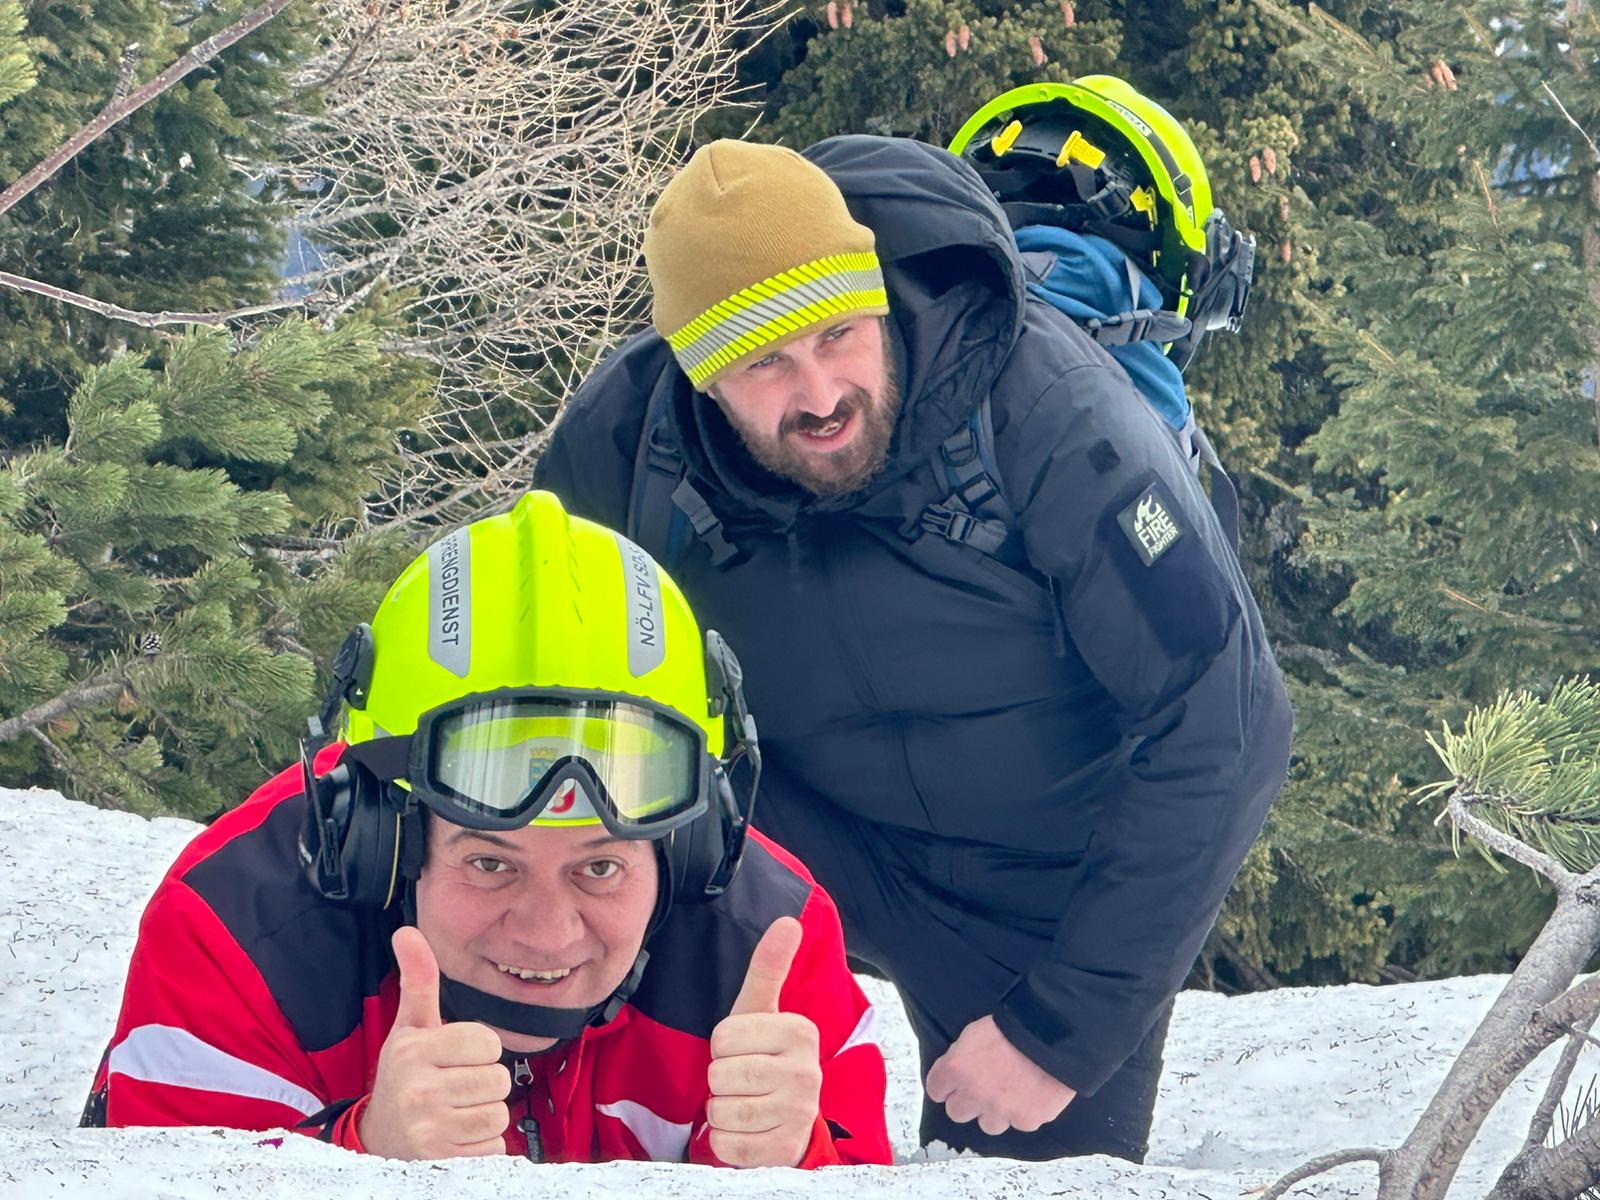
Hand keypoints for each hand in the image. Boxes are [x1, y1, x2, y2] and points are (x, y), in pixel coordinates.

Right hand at [357, 926, 510, 1159]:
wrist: (379, 1139)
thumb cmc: (404, 1075)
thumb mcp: (409, 1028)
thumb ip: (418, 981)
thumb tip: (407, 931)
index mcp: (413, 1051)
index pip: (487, 1043)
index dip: (480, 1051)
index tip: (456, 1058)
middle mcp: (418, 1090)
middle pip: (498, 1079)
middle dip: (483, 1084)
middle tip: (454, 1088)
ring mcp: (428, 1129)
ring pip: (498, 1114)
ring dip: (484, 1116)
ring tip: (454, 1113)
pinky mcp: (441, 1162)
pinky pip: (494, 1149)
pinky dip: (482, 1147)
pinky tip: (454, 1139)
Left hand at [706, 916, 822, 1167]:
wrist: (785, 1120)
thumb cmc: (764, 1056)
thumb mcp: (761, 1012)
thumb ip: (769, 967)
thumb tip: (788, 920)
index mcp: (801, 1032)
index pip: (724, 1037)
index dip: (721, 1045)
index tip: (743, 1049)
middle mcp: (808, 1073)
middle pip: (721, 1073)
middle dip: (720, 1078)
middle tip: (742, 1078)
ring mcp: (799, 1114)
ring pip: (722, 1109)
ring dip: (721, 1109)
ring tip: (743, 1102)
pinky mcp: (783, 1151)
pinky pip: (728, 1145)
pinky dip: (725, 1140)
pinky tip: (746, 1129)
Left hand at [925, 1015, 1075, 1136]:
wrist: (1054, 1032)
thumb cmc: (1014, 1024)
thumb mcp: (975, 1031)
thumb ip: (960, 1057)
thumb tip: (956, 1072)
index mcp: (956, 1068)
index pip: (935, 1089)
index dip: (946, 1084)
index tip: (953, 1082)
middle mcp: (974, 1094)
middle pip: (957, 1112)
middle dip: (967, 1101)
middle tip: (982, 1087)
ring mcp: (1001, 1110)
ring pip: (988, 1124)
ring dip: (995, 1111)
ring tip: (1010, 1091)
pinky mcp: (1027, 1120)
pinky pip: (1019, 1123)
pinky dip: (1024, 1111)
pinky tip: (1032, 1092)